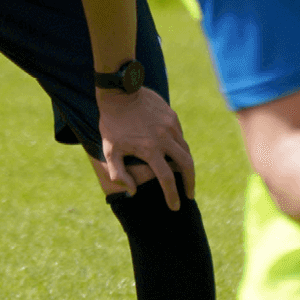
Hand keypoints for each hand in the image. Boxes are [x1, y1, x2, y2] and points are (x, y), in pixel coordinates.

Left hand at [98, 88, 196, 209]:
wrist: (119, 92)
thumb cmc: (112, 124)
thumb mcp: (109, 151)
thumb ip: (119, 174)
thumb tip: (132, 191)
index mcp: (150, 150)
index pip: (167, 179)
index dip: (173, 196)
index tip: (176, 207)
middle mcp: (164, 138)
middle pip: (187, 166)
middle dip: (190, 183)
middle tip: (189, 195)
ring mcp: (171, 126)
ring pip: (186, 151)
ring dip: (187, 166)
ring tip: (185, 176)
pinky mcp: (172, 117)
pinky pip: (180, 137)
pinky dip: (180, 148)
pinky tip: (175, 154)